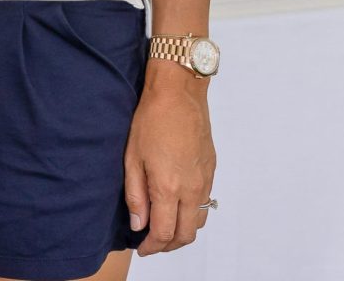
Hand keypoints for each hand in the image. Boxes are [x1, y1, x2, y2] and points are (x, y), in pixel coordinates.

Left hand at [125, 69, 215, 254]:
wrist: (179, 95)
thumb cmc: (150, 120)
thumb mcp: (131, 157)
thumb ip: (135, 195)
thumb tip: (137, 224)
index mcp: (169, 187)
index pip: (164, 232)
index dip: (152, 246)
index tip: (141, 248)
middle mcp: (192, 189)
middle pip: (186, 235)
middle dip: (168, 245)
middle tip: (151, 244)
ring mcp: (205, 181)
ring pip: (199, 222)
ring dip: (182, 232)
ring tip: (163, 229)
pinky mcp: (211, 172)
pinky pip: (205, 204)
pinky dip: (192, 215)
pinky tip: (177, 208)